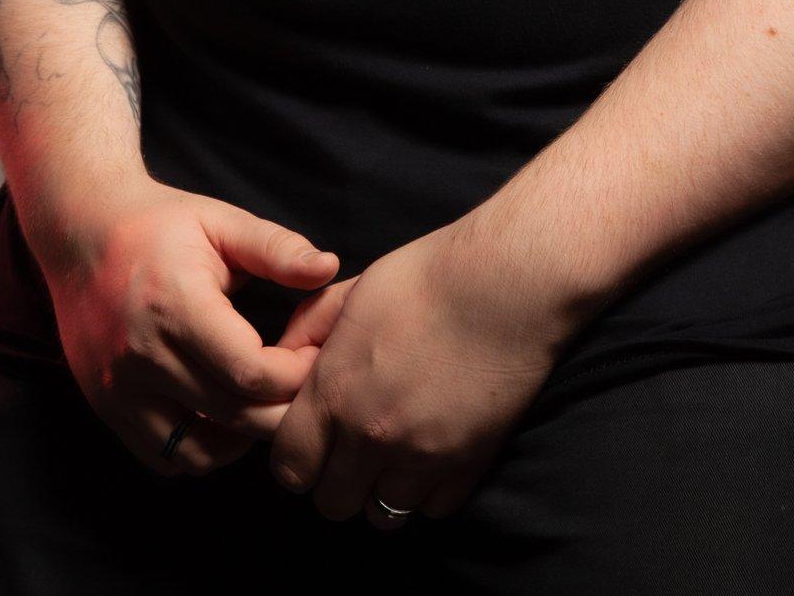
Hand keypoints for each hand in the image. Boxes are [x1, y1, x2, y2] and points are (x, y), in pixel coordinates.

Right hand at [34, 178, 340, 477]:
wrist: (82, 233)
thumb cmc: (161, 224)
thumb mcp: (221, 222)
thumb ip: (276, 248)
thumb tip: (329, 269)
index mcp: (176, 304)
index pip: (249, 371)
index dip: (294, 373)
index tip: (311, 354)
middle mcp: (142, 355)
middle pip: (232, 416)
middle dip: (281, 409)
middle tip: (302, 386)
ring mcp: (119, 389)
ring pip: (198, 451)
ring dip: (241, 439)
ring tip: (261, 402)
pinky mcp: (106, 408)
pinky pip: (164, 457)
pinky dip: (200, 450)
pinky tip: (220, 415)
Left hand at [265, 214, 575, 530]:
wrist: (507, 282)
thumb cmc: (429, 276)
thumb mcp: (354, 290)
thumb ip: (309, 329)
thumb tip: (285, 360)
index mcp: (336, 390)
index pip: (289, 469)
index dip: (298, 457)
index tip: (315, 439)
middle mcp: (371, 435)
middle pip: (331, 504)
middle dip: (338, 479)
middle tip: (356, 446)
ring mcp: (422, 457)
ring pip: (381, 515)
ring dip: (383, 489)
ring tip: (397, 452)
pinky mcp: (467, 466)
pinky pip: (431, 509)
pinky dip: (428, 490)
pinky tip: (434, 450)